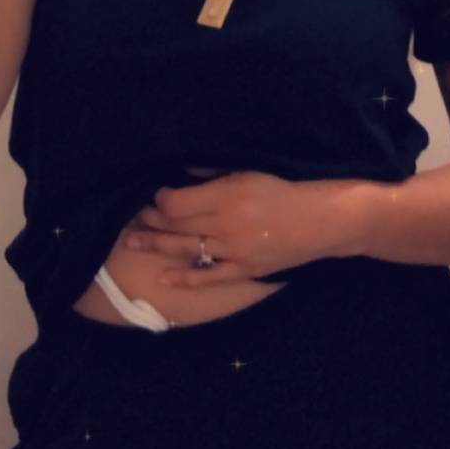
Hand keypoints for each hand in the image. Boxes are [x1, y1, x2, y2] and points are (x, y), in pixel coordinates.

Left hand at [121, 169, 346, 289]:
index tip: (157, 194)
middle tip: (131, 219)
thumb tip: (183, 172)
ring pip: (185, 250)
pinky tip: (162, 278)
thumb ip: (214, 171)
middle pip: (176, 226)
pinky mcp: (243, 270)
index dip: (161, 199)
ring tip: (130, 244)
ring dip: (156, 246)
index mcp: (225, 196)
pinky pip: (208, 277)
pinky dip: (185, 278)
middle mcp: (224, 226)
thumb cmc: (285, 189)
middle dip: (150, 221)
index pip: (177, 202)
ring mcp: (232, 252)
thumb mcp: (250, 170)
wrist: (319, 221)